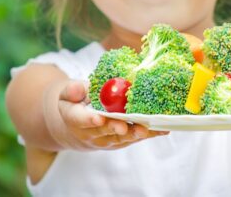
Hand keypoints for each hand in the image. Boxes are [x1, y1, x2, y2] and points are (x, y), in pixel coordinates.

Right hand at [45, 80, 167, 150]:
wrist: (79, 127)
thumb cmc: (76, 104)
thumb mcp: (68, 94)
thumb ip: (72, 90)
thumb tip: (78, 89)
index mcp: (76, 119)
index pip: (82, 120)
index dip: (90, 119)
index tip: (99, 118)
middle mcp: (92, 133)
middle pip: (105, 131)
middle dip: (116, 128)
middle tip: (124, 127)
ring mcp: (108, 139)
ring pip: (122, 138)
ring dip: (134, 134)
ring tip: (146, 129)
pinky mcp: (122, 141)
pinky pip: (135, 138)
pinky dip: (149, 134)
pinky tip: (162, 130)